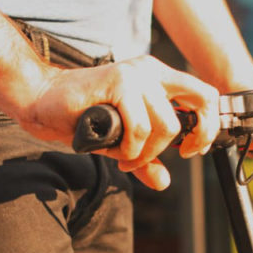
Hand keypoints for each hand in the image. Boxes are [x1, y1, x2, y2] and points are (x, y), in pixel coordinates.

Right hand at [15, 56, 219, 189]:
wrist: (44, 102)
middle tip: (170, 155)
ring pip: (166, 125)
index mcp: (159, 78)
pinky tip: (115, 150)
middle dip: (194, 137)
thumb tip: (164, 182)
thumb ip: (146, 158)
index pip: (205, 95)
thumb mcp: (122, 143)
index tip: (191, 150)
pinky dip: (130, 149)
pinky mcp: (119, 81)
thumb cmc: (82, 118)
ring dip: (147, 153)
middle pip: (201, 102)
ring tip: (125, 157)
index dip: (208, 126)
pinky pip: (140, 128)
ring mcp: (136, 74)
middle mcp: (152, 71)